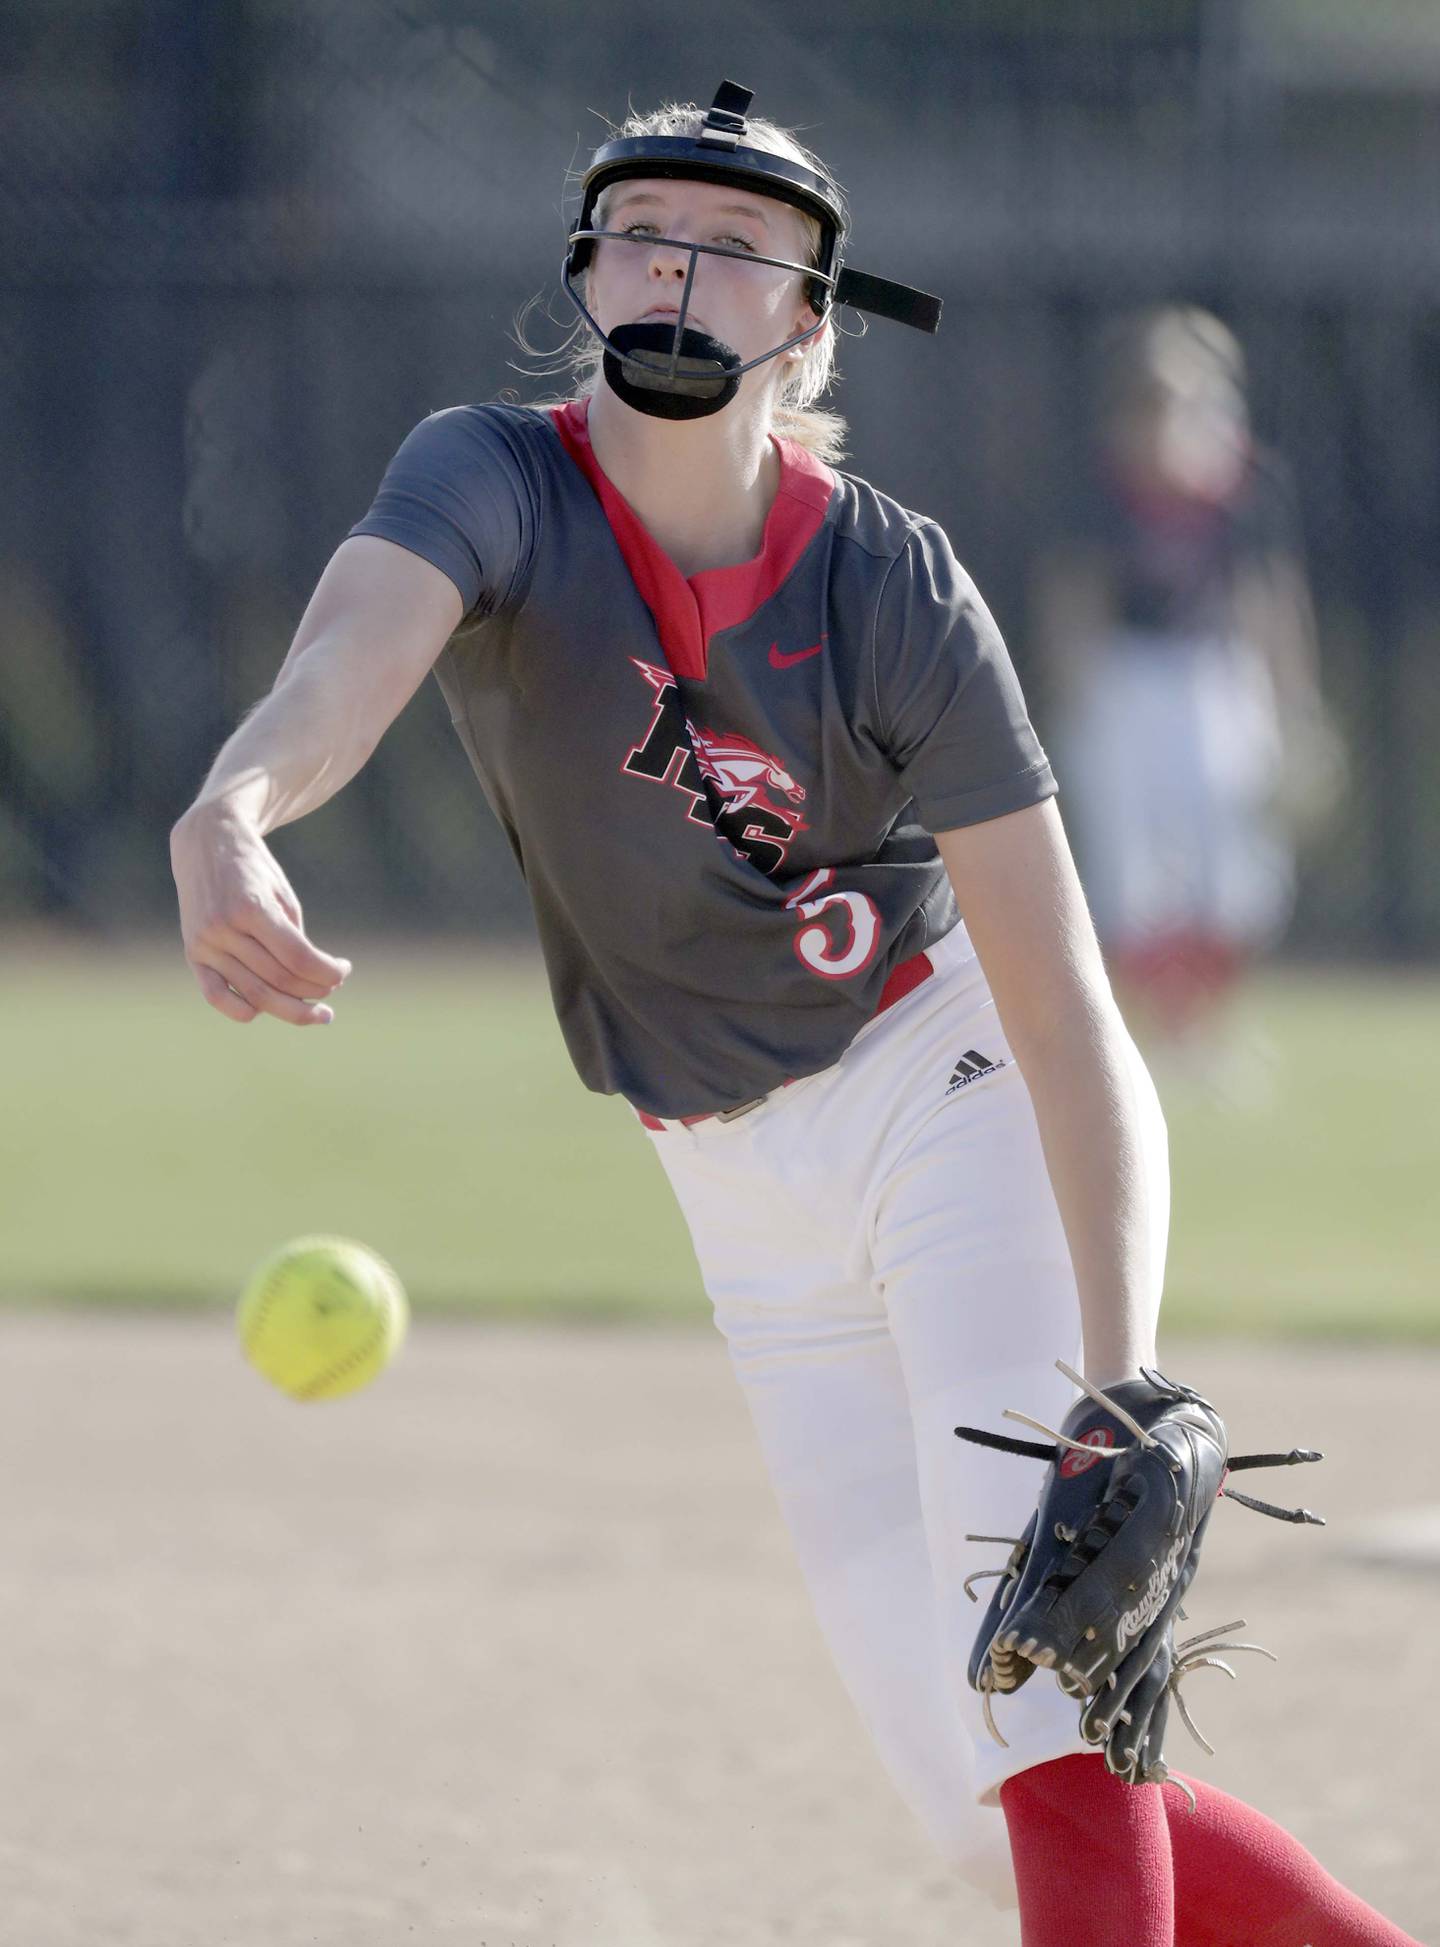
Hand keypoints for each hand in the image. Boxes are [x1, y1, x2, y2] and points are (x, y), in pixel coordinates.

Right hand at [170, 804, 350, 1024]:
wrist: (206, 844)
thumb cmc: (254, 869)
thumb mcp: (282, 895)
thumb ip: (293, 939)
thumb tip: (312, 983)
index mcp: (252, 906)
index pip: (298, 956)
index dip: (327, 972)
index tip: (344, 970)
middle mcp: (223, 927)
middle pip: (278, 978)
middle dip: (313, 992)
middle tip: (332, 996)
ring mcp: (204, 943)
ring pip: (253, 993)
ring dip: (290, 1008)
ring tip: (316, 1012)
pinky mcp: (192, 953)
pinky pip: (216, 996)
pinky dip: (244, 1010)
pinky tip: (267, 1011)